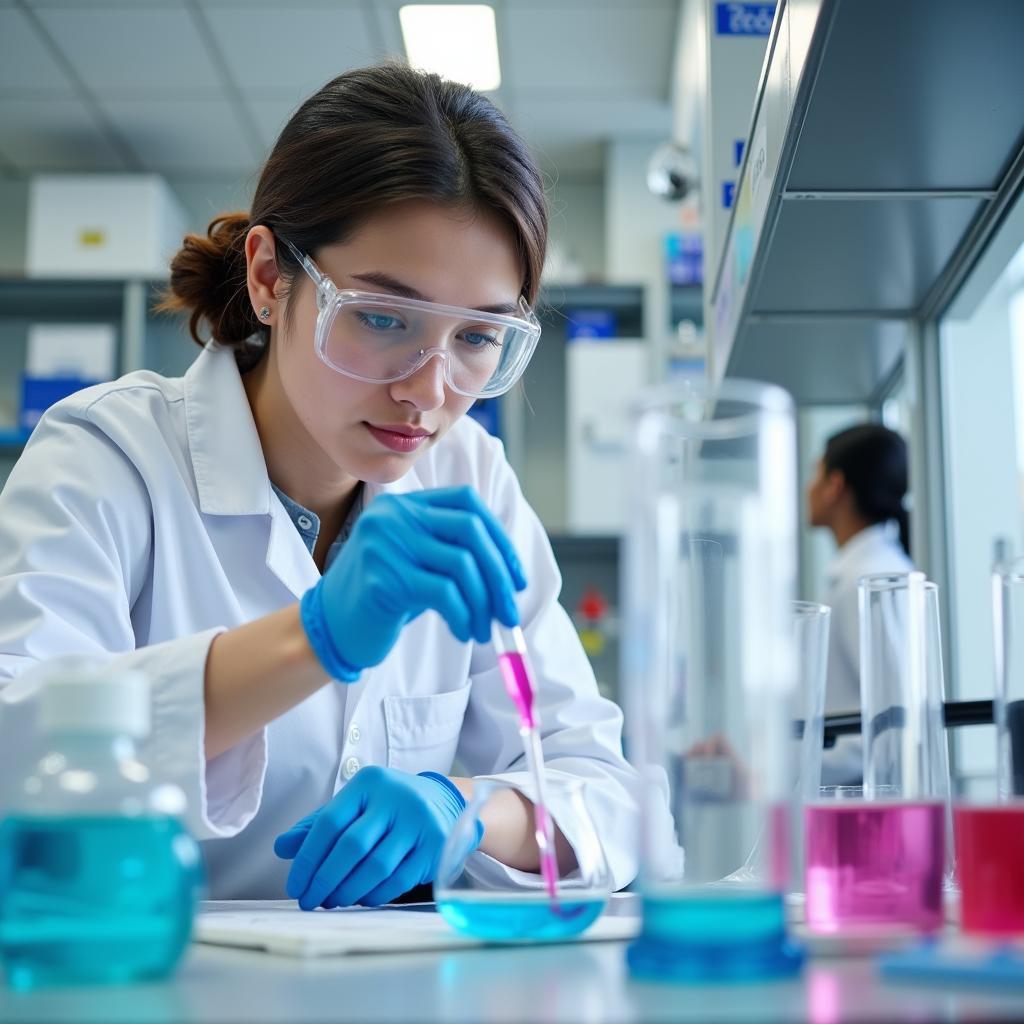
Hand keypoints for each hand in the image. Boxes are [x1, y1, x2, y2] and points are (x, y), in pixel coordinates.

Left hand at [273, 766, 482, 909]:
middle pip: (352, 846)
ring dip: (348, 891)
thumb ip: (318, 825)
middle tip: (309, 900)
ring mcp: (420, 821)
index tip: (295, 885)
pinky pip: (399, 879)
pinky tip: (361, 898)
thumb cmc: (388, 808)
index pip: (330, 822)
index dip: (308, 858)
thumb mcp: (354, 806)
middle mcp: (396, 798)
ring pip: (376, 866)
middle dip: (325, 880)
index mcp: (369, 783)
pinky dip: (375, 894)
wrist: (444, 803)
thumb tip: (281, 847)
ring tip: (332, 901)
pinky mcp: (436, 845)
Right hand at [300, 487, 526, 679]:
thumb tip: (511, 573)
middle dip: (500, 575)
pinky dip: (464, 615)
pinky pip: (444, 593)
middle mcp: (394, 517)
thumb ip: (455, 552)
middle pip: (471, 530)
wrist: (330, 627)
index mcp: (405, 505)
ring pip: (462, 564)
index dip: (500, 539)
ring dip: (484, 603)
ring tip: (486, 629)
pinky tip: (464, 631)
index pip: (468, 504)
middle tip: (510, 612)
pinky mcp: (384, 578)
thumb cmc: (383, 597)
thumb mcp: (418, 562)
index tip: (516, 577)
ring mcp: (386, 544)